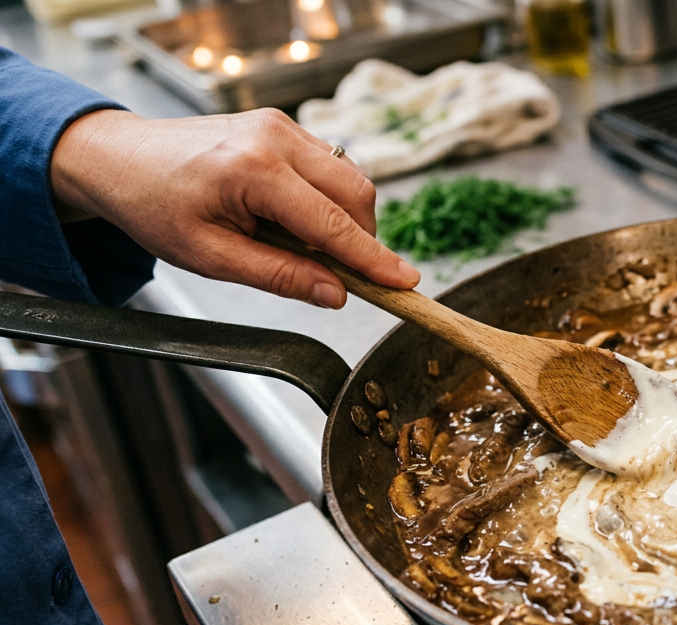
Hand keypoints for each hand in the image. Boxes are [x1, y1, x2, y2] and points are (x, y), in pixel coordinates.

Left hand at [49, 108, 418, 307]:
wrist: (118, 158)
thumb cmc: (154, 206)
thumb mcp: (211, 257)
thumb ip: (280, 276)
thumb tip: (335, 293)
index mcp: (253, 171)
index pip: (333, 224)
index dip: (373, 260)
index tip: (406, 284)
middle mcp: (274, 138)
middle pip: (356, 193)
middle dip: (362, 239)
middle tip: (339, 275)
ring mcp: (281, 126)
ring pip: (349, 178)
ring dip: (343, 219)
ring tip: (297, 244)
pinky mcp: (282, 126)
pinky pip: (330, 167)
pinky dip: (327, 200)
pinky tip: (292, 219)